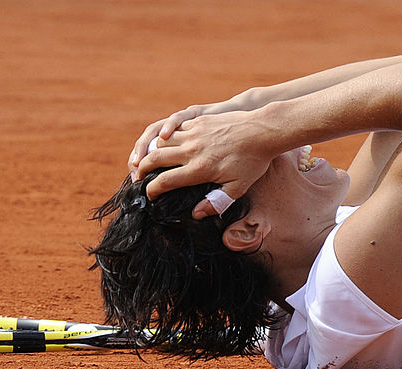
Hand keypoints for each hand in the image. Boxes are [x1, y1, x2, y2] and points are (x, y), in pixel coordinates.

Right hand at [134, 109, 279, 216]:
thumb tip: (194, 214)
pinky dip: (165, 138)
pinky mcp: (198, 122)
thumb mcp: (237, 188)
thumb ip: (215, 202)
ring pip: (161, 142)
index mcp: (199, 169)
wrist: (262, 131)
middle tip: (139, 178)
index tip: (150, 197)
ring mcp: (194, 134)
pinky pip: (174, 129)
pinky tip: (165, 144)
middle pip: (155, 159)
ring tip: (147, 161)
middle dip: (142, 169)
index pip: (165, 182)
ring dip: (150, 152)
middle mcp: (192, 150)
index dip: (152, 191)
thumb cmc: (253, 162)